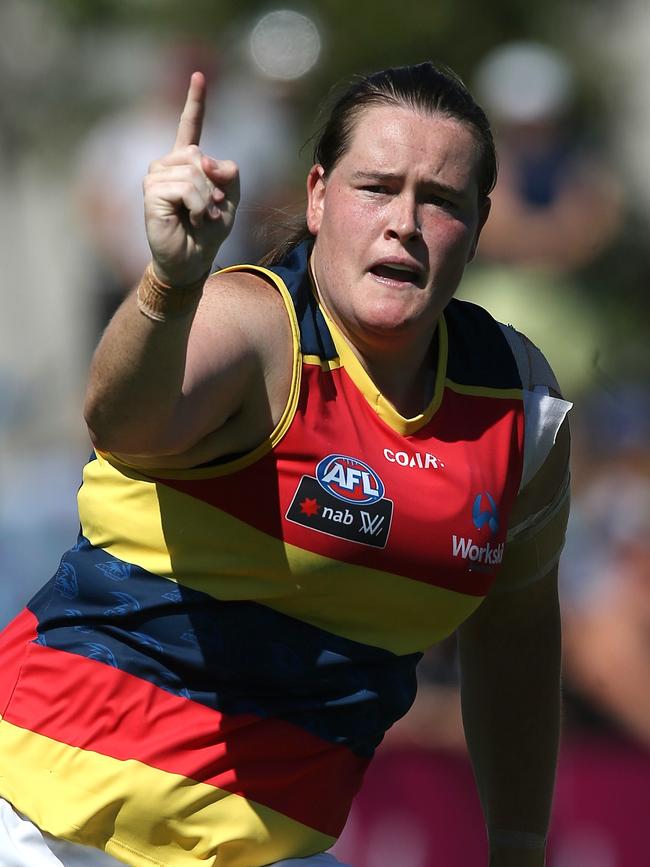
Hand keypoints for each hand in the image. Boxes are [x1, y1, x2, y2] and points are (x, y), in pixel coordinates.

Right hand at [143, 71, 239, 285]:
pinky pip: (186, 187)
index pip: (191, 127)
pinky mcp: (151, 192)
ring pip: (194, 171)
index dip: (195, 102)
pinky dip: (198, 205)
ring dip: (206, 199)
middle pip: (200, 156)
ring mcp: (156, 176)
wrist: (191, 260)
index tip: (199, 76)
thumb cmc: (209, 233)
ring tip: (200, 216)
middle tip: (210, 210)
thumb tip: (204, 161)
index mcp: (187, 163)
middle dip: (213, 185)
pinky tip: (193, 218)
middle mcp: (168, 165)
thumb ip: (228, 173)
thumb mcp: (230, 199)